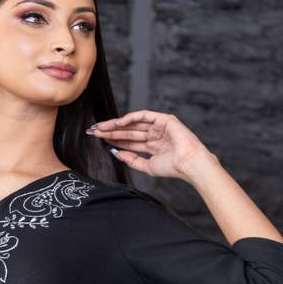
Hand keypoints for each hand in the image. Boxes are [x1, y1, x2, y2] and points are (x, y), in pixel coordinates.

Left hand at [87, 111, 211, 181]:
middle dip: (110, 131)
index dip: (113, 139)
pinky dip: (130, 118)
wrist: (188, 164)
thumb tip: (117, 153)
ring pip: (133, 124)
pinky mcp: (163, 119)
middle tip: (94, 131)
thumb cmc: (172, 168)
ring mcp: (158, 126)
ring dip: (116, 125)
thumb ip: (132, 160)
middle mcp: (154, 134)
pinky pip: (143, 115)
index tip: (98, 139)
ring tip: (101, 128)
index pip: (128, 140)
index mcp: (151, 145)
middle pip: (128, 131)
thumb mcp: (147, 166)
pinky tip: (117, 123)